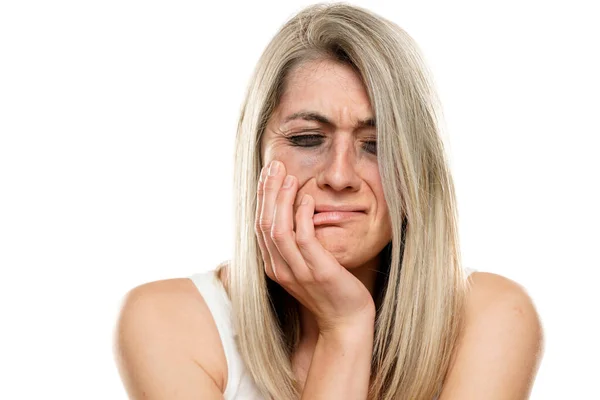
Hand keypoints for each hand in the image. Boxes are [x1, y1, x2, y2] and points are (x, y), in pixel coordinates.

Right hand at [255, 160, 374, 332]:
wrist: (346, 322)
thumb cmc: (329, 290)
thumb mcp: (305, 265)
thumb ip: (296, 243)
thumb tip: (294, 212)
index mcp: (273, 265)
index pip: (260, 225)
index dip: (262, 197)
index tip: (268, 173)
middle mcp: (279, 268)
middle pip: (264, 223)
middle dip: (267, 192)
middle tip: (274, 165)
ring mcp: (297, 272)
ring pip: (278, 230)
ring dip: (282, 200)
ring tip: (289, 177)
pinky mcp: (318, 272)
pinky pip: (304, 239)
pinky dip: (303, 217)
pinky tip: (309, 199)